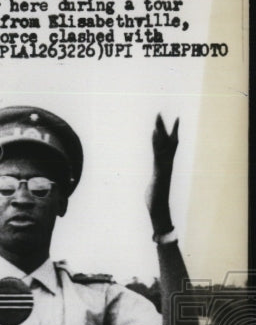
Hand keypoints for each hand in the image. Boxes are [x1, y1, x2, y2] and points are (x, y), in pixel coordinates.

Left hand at [145, 114, 177, 232]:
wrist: (159, 210)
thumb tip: (154, 186)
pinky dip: (157, 143)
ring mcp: (164, 166)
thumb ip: (154, 183)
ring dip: (159, 131)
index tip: (170, 122)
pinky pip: (158, 153)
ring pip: (162, 145)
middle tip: (158, 114)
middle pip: (165, 142)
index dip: (169, 134)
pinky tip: (154, 133)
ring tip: (156, 118)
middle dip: (162, 128)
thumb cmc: (155, 202)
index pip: (168, 146)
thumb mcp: (153, 188)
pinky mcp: (159, 170)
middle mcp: (166, 163)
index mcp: (163, 166)